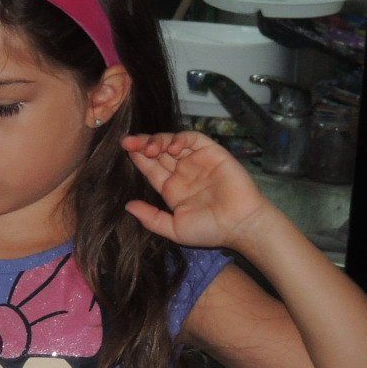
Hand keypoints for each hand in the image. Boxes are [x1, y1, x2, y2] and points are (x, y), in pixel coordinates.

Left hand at [121, 131, 277, 250]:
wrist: (241, 224)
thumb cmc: (210, 230)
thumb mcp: (174, 228)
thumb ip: (151, 218)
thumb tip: (128, 206)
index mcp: (172, 189)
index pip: (150, 168)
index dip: (138, 158)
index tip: (125, 150)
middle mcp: (182, 172)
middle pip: (157, 152)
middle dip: (141, 145)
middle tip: (128, 143)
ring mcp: (197, 161)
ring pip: (171, 142)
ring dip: (157, 140)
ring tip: (148, 147)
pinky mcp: (211, 152)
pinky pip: (192, 139)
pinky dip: (179, 138)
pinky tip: (171, 146)